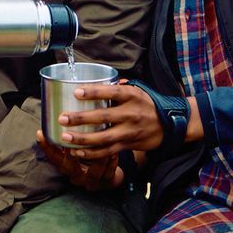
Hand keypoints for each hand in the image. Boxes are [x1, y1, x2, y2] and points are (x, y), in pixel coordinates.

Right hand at [35, 130, 123, 189]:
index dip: (46, 146)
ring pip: (92, 172)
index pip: (53, 157)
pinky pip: (108, 174)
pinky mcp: (107, 183)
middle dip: (69, 154)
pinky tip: (114, 153)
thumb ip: (71, 137)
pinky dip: (111, 164)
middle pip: (68, 166)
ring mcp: (91, 181)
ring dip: (96, 157)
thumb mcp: (76, 152)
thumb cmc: (89, 159)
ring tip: (100, 143)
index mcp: (66, 166)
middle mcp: (75, 175)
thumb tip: (63, 110)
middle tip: (68, 140)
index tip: (41, 133)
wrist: (108, 179)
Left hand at [51, 82, 171, 156]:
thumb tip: (95, 80)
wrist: (169, 125)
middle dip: (81, 118)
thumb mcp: (137, 90)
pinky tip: (77, 152)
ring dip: (83, 139)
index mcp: (132, 96)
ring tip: (65, 137)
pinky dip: (92, 153)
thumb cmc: (147, 104)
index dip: (94, 92)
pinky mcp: (128, 145)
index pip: (112, 92)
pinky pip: (108, 151)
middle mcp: (131, 114)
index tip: (76, 92)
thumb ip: (118, 87)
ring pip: (104, 138)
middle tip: (63, 118)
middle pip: (104, 116)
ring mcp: (130, 131)